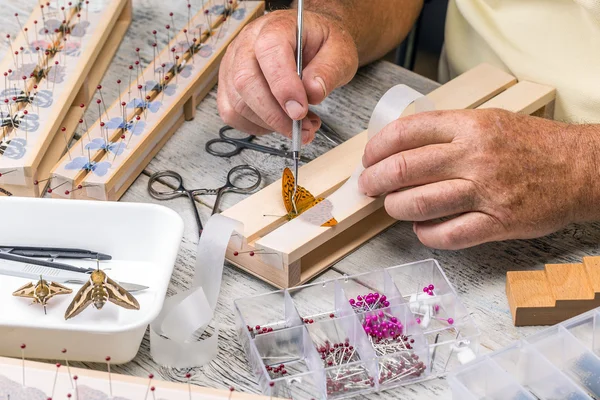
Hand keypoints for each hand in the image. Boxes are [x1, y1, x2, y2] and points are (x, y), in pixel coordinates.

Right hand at [217, 10, 357, 141]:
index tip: (300, 110)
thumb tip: (313, 92)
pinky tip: (280, 123)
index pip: (269, 51)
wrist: (311, 41)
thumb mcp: (340, 51)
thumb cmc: (321, 44)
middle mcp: (248, 42)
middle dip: (275, 114)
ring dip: (270, 124)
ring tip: (300, 126)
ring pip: (238, 103)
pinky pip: (233, 114)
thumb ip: (329, 70)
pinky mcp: (229, 85)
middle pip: (245, 81)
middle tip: (303, 129)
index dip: (282, 85)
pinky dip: (257, 126)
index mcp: (276, 26)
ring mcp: (234, 64)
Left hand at [359, 109, 599, 248]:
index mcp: (469, 126)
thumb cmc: (532, 144)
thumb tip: (402, 146)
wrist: (582, 168)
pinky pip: (448, 234)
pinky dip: (426, 234)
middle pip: (404, 169)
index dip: (377, 148)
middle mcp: (474, 156)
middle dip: (375, 180)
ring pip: (420, 204)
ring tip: (392, 206)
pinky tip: (421, 229)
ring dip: (395, 207)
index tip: (368, 158)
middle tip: (368, 186)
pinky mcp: (497, 222)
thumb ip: (449, 131)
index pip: (406, 133)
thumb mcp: (489, 121)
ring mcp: (485, 191)